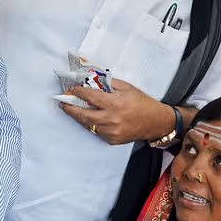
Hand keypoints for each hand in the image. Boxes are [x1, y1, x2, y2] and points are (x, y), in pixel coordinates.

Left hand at [59, 79, 173, 145]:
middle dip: (71, 109)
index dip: (79, 92)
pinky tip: (93, 119)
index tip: (74, 89)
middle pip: (83, 115)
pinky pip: (97, 132)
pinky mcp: (112, 140)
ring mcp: (111, 132)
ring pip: (89, 125)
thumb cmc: (143, 103)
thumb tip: (93, 81)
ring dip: (81, 117)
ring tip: (75, 111)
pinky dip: (93, 125)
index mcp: (115, 103)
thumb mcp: (128, 88)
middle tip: (64, 104)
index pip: (90, 97)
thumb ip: (109, 84)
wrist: (156, 122)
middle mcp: (112, 119)